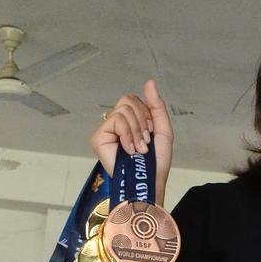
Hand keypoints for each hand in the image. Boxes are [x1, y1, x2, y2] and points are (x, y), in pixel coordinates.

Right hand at [90, 80, 173, 201]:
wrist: (151, 180)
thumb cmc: (157, 161)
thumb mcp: (162, 129)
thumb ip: (156, 105)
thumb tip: (150, 81)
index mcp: (130, 120)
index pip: (134, 99)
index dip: (146, 113)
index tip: (150, 134)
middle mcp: (116, 123)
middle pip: (128, 99)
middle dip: (142, 121)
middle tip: (144, 142)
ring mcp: (106, 130)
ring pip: (123, 110)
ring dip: (137, 131)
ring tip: (138, 149)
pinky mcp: (98, 137)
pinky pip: (116, 119)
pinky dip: (127, 135)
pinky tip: (128, 150)